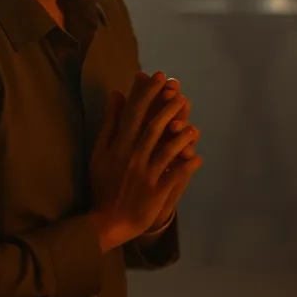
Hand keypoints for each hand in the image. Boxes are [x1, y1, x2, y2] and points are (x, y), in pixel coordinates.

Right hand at [89, 71, 201, 251]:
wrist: (108, 221)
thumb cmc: (104, 184)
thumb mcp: (99, 153)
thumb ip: (108, 124)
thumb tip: (116, 94)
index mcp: (118, 146)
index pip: (134, 114)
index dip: (146, 93)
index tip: (156, 75)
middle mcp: (132, 157)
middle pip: (152, 128)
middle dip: (167, 107)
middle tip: (179, 91)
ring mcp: (145, 175)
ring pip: (166, 151)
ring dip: (180, 135)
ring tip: (191, 123)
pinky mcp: (155, 192)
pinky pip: (174, 176)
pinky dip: (185, 167)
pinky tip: (196, 157)